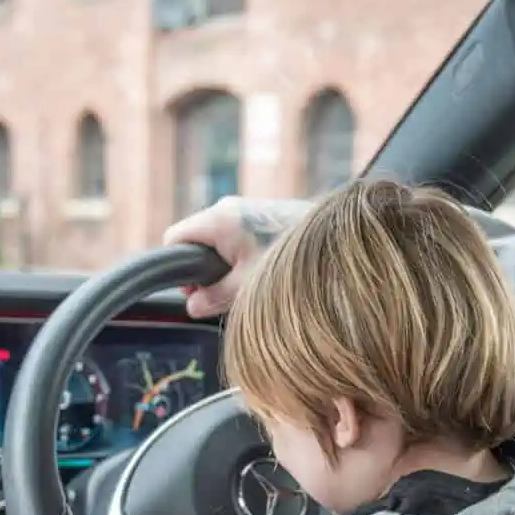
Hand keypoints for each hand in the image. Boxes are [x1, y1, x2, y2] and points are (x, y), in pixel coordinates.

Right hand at [163, 196, 310, 318]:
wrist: (339, 236)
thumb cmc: (293, 261)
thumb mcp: (248, 287)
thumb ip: (215, 297)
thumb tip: (192, 306)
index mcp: (219, 220)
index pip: (174, 237)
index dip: (177, 267)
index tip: (194, 290)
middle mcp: (228, 208)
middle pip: (196, 241)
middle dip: (203, 270)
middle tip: (222, 294)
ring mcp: (246, 209)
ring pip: (217, 240)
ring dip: (224, 266)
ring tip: (246, 285)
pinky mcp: (263, 215)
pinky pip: (237, 237)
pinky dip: (241, 257)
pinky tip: (261, 273)